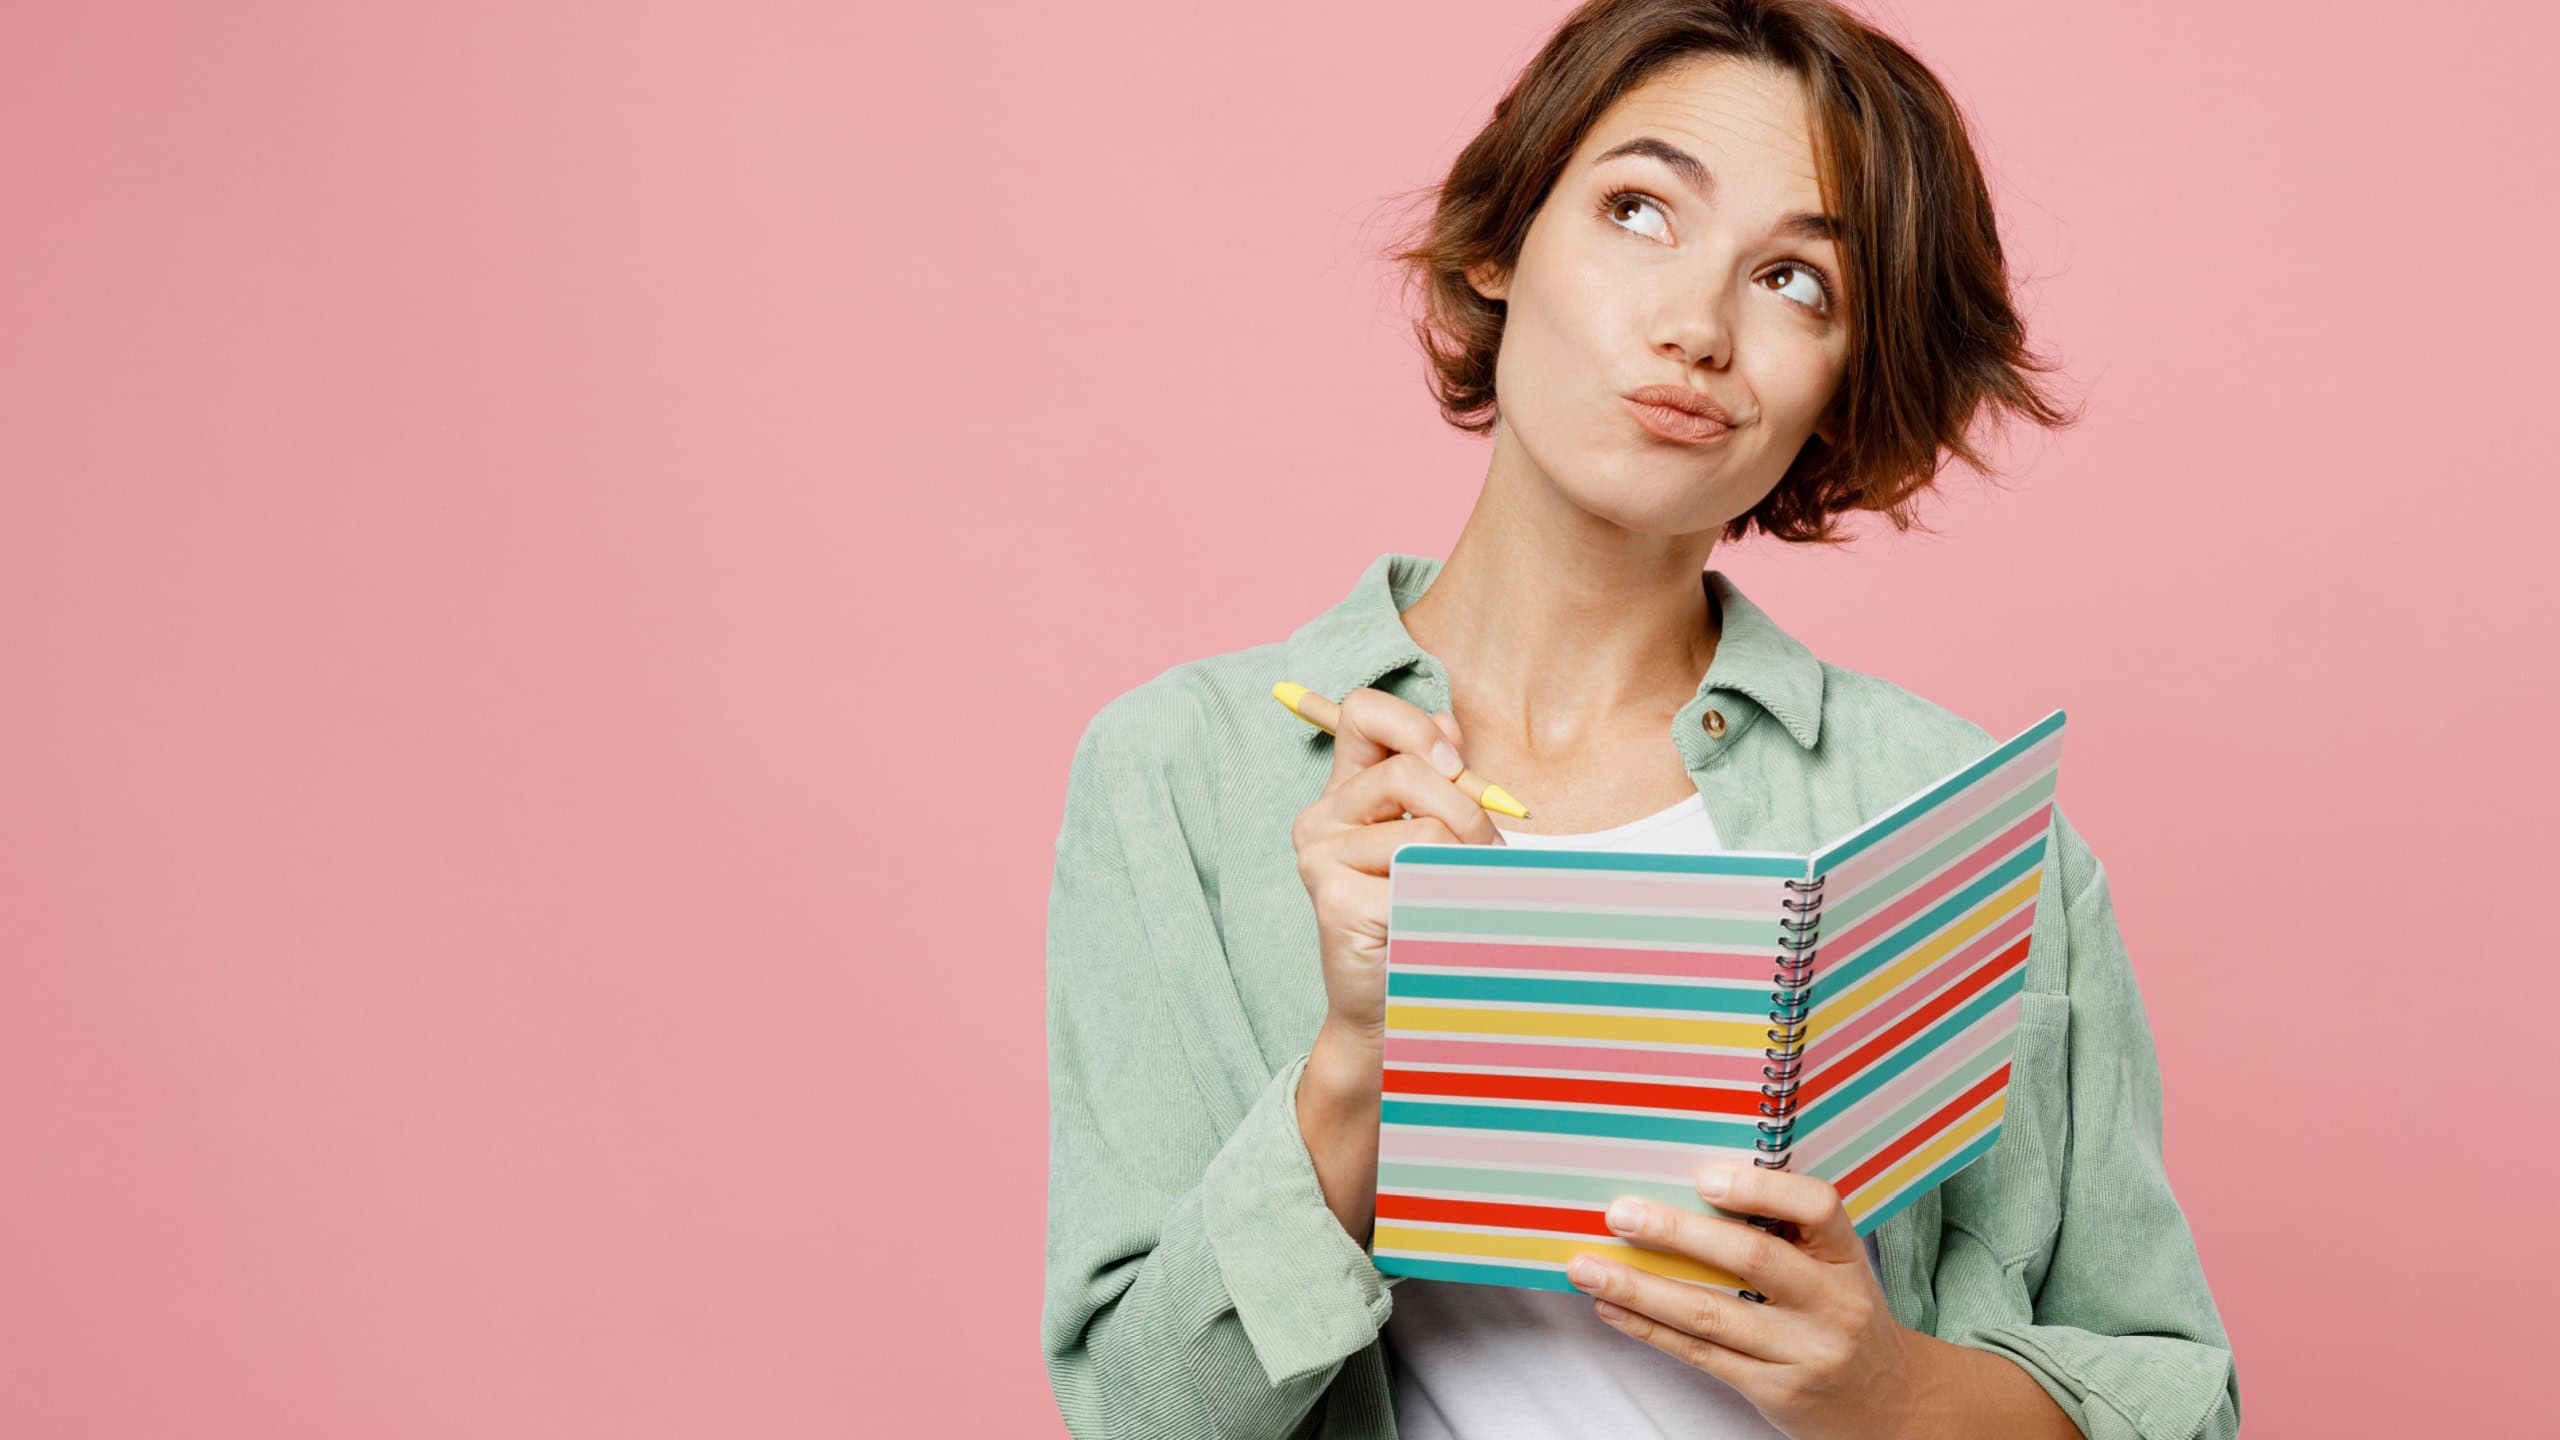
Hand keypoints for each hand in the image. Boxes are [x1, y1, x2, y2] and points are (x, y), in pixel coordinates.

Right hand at [1289, 686, 1506, 1041]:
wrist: (1400, 999)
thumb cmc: (1426, 913)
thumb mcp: (1441, 834)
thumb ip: (1441, 778)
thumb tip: (1448, 722)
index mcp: (1347, 790)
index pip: (1363, 712)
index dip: (1415, 726)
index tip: (1451, 763)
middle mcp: (1322, 816)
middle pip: (1410, 769)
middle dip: (1466, 810)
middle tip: (1478, 854)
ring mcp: (1320, 856)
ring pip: (1427, 829)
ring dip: (1465, 863)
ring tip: (1455, 896)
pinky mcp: (1332, 896)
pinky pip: (1419, 877)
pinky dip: (1446, 899)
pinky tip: (1429, 922)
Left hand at [1564, 1165, 1933, 1439]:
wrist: (1890, 1405)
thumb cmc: (1842, 1318)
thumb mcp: (1837, 1271)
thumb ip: (1786, 1235)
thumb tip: (1688, 1190)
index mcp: (1846, 1259)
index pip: (1817, 1208)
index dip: (1761, 1189)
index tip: (1705, 1178)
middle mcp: (1831, 1304)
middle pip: (1751, 1257)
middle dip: (1676, 1232)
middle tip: (1619, 1213)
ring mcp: (1803, 1351)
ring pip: (1710, 1312)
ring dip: (1640, 1287)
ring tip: (1588, 1268)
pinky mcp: (1773, 1390)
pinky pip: (1700, 1353)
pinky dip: (1649, 1327)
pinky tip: (1612, 1307)